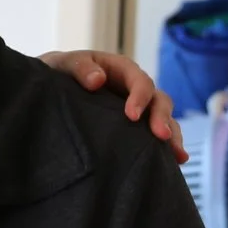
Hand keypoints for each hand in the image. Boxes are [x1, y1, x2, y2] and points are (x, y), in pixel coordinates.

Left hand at [42, 49, 187, 162]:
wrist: (50, 90)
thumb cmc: (58, 73)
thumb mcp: (63, 64)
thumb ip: (79, 68)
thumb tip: (97, 80)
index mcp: (120, 70)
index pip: (139, 80)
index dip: (140, 96)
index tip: (131, 116)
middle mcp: (134, 89)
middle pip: (158, 100)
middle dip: (162, 117)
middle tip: (161, 136)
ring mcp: (137, 108)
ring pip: (163, 118)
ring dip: (172, 135)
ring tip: (178, 155)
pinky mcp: (133, 127)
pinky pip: (154, 136)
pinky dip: (165, 148)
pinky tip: (174, 163)